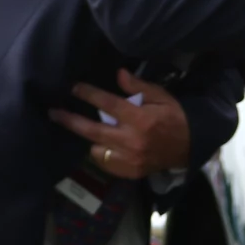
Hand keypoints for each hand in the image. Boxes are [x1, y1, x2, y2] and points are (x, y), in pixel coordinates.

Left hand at [50, 69, 191, 179]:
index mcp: (140, 119)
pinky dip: (100, 153)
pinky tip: (99, 144)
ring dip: (88, 138)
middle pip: (92, 130)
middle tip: (53, 113)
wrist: (190, 147)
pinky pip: (105, 162)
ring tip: (80, 128)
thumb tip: (118, 73)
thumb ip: (139, 87)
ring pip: (96, 148)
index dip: (88, 94)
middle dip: (70, 120)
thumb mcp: (162, 97)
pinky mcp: (129, 171)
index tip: (73, 87)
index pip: (107, 104)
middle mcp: (132, 140)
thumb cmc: (175, 117)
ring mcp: (129, 159)